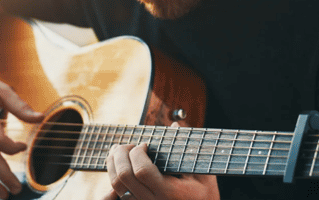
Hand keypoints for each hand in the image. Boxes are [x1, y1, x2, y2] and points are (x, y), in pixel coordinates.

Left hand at [101, 123, 219, 199]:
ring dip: (113, 165)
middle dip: (120, 155)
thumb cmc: (205, 195)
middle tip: (128, 145)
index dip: (138, 152)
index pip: (141, 171)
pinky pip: (117, 196)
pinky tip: (117, 169)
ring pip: (116, 187)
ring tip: (119, 152)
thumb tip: (174, 125)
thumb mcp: (203, 172)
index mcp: (169, 193)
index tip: (146, 144)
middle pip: (123, 178)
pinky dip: (113, 181)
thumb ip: (189, 149)